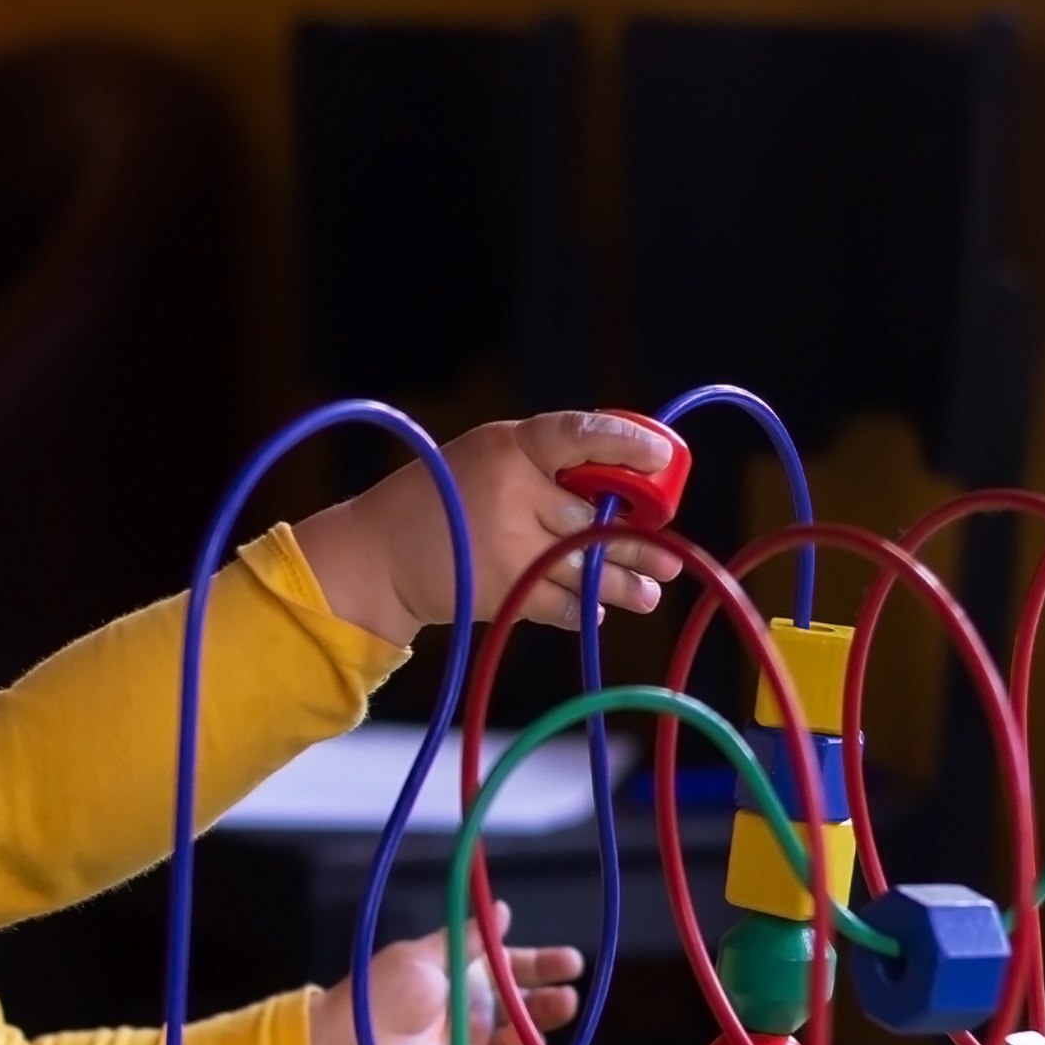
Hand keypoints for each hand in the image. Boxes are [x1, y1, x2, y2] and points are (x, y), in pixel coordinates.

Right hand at [292, 411, 688, 645]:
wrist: (376, 556)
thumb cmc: (440, 501)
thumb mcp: (485, 459)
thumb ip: (544, 468)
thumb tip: (625, 486)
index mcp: (509, 447)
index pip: (578, 435)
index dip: (626, 444)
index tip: (662, 455)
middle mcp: (512, 492)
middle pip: (593, 516)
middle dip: (637, 539)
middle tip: (669, 553)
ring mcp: (508, 544)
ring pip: (586, 565)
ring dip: (624, 581)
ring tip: (652, 591)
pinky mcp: (503, 589)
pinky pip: (561, 603)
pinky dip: (581, 608)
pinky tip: (596, 609)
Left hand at [307, 902, 586, 1044]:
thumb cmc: (380, 996)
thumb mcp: (424, 956)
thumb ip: (465, 940)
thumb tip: (501, 910)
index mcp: (466, 976)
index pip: (515, 968)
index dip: (544, 965)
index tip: (571, 963)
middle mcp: (476, 1013)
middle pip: (527, 1008)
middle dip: (551, 1004)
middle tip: (565, 999)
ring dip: (537, 1039)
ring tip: (531, 1036)